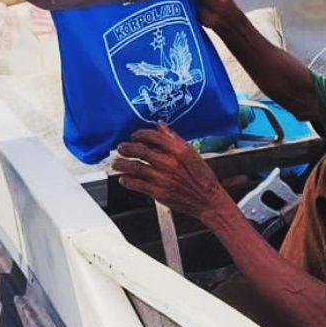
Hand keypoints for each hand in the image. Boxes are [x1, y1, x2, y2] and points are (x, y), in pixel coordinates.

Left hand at [113, 122, 229, 222]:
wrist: (208, 201)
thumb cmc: (202, 178)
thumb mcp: (192, 153)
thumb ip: (174, 138)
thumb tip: (161, 125)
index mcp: (179, 151)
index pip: (153, 136)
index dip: (140, 134)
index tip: (135, 136)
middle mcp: (169, 163)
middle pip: (140, 150)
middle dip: (127, 148)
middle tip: (121, 148)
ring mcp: (162, 178)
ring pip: (135, 167)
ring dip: (122, 164)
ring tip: (117, 162)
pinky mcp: (158, 192)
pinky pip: (137, 184)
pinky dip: (127, 180)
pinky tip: (124, 179)